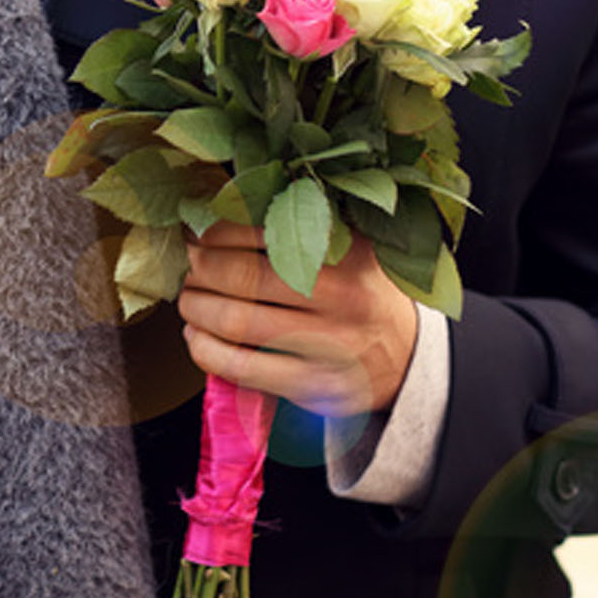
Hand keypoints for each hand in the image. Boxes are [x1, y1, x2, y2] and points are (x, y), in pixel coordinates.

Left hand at [176, 223, 417, 416]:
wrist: (408, 355)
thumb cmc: (359, 291)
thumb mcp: (346, 246)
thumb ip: (295, 227)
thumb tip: (212, 213)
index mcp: (346, 249)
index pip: (259, 228)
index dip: (213, 230)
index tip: (197, 231)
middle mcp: (341, 295)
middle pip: (241, 275)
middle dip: (199, 268)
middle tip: (189, 266)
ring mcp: (329, 344)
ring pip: (236, 321)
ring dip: (195, 307)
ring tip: (190, 299)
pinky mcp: (313, 384)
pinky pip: (241, 367)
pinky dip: (205, 350)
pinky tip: (196, 336)